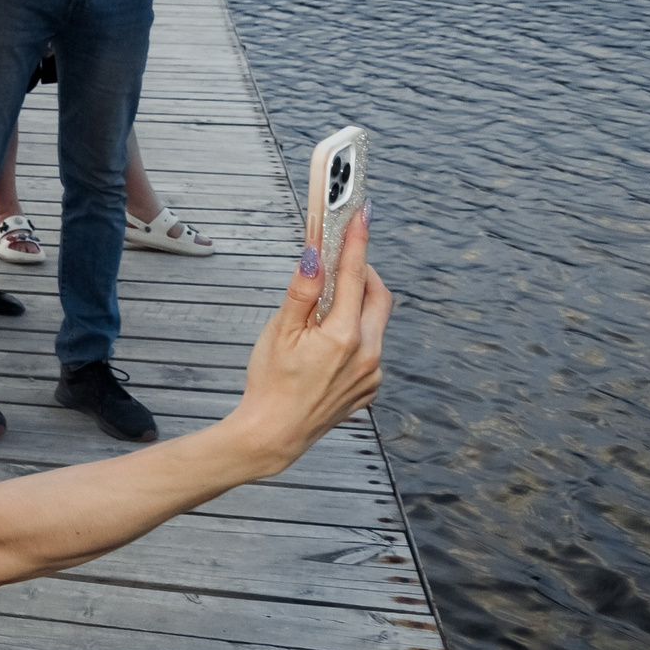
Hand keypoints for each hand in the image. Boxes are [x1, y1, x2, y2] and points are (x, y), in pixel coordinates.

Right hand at [227, 204, 391, 477]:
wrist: (274, 433)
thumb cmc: (270, 382)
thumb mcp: (280, 330)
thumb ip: (303, 290)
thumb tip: (315, 255)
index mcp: (344, 336)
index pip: (355, 275)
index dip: (357, 241)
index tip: (360, 215)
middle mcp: (368, 354)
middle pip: (379, 297)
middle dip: (364, 273)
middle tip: (342, 262)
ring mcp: (372, 374)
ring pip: (374, 324)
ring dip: (356, 307)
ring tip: (323, 310)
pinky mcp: (370, 388)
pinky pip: (370, 349)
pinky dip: (354, 335)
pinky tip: (325, 345)